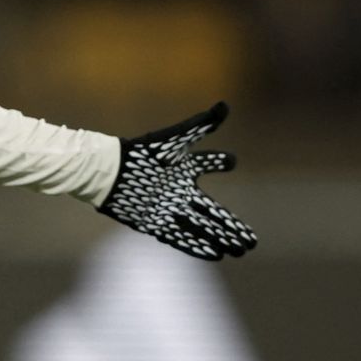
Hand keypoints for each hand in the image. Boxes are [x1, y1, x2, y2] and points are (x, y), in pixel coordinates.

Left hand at [99, 102, 255, 260]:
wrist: (108, 174)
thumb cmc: (141, 155)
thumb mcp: (174, 140)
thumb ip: (200, 126)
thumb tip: (224, 106)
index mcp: (183, 168)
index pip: (205, 162)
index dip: (217, 161)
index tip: (230, 161)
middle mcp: (178, 191)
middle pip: (212, 212)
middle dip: (232, 225)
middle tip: (252, 240)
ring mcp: (168, 209)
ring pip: (201, 228)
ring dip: (221, 239)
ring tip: (239, 251)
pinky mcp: (155, 223)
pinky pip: (181, 238)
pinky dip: (198, 247)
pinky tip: (215, 254)